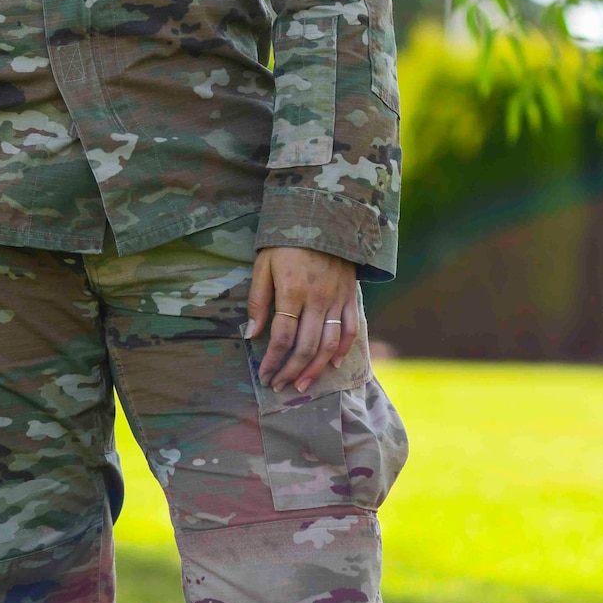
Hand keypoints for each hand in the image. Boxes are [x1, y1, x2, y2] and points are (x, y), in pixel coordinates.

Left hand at [245, 247, 357, 393]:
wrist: (323, 215)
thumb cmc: (286, 242)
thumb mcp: (264, 265)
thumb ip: (258, 301)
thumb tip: (251, 335)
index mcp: (291, 291)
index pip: (282, 336)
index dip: (272, 361)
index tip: (264, 376)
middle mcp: (317, 299)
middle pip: (306, 346)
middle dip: (291, 371)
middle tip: (280, 386)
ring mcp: (337, 299)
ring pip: (329, 344)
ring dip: (316, 369)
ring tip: (303, 385)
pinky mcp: (350, 296)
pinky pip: (351, 329)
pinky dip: (344, 350)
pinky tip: (334, 364)